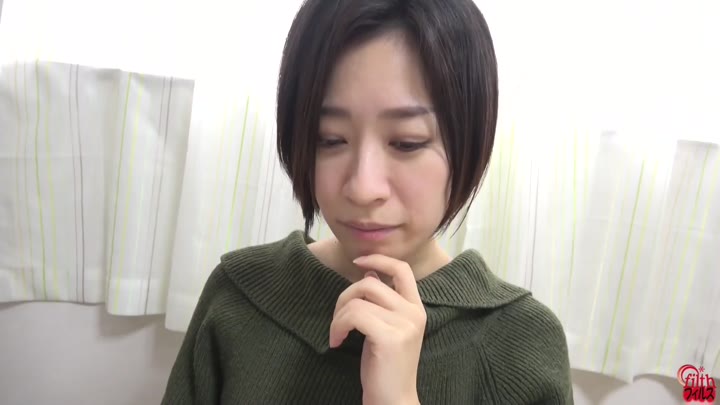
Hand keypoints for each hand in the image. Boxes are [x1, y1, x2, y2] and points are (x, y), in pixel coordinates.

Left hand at [329, 254, 425, 404]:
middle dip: (345, 297)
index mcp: (416, 308)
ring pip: (358, 299)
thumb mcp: (385, 328)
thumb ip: (381, 301)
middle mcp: (414, 313)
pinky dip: (338, 326)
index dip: (378, 259)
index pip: (402, 268)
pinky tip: (337, 341)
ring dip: (338, 316)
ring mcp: (404, 324)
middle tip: (338, 320)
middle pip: (370, 283)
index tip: (357, 262)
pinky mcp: (390, 337)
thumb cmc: (385, 367)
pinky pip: (354, 316)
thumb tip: (368, 272)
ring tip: (337, 334)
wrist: (393, 400)